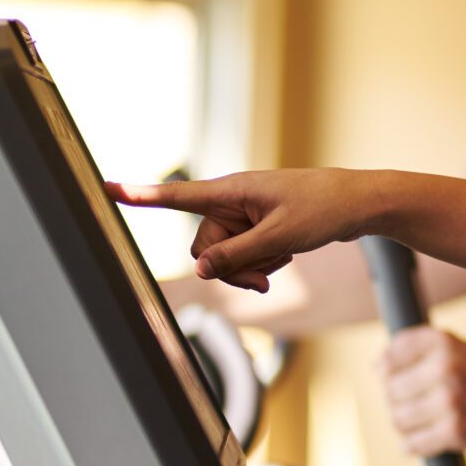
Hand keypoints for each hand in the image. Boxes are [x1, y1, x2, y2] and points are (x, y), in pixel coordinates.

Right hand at [109, 168, 382, 293]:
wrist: (360, 205)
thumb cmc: (323, 210)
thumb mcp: (280, 238)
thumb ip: (237, 256)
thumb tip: (198, 271)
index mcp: (233, 190)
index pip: (177, 197)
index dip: (140, 196)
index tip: (105, 187)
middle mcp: (233, 200)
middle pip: (205, 246)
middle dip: (229, 267)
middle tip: (263, 278)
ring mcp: (247, 214)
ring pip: (225, 256)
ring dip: (249, 268)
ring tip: (282, 262)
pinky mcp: (259, 226)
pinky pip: (245, 256)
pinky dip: (262, 263)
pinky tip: (288, 256)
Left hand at [380, 326, 465, 453]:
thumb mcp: (453, 345)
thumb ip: (414, 349)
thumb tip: (376, 366)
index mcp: (443, 342)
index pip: (389, 358)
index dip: (387, 369)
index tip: (398, 375)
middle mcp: (446, 369)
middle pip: (390, 390)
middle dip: (396, 398)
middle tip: (412, 401)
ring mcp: (449, 402)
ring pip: (398, 418)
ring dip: (404, 423)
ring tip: (420, 419)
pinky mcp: (454, 431)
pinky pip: (411, 444)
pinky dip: (411, 444)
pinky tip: (422, 437)